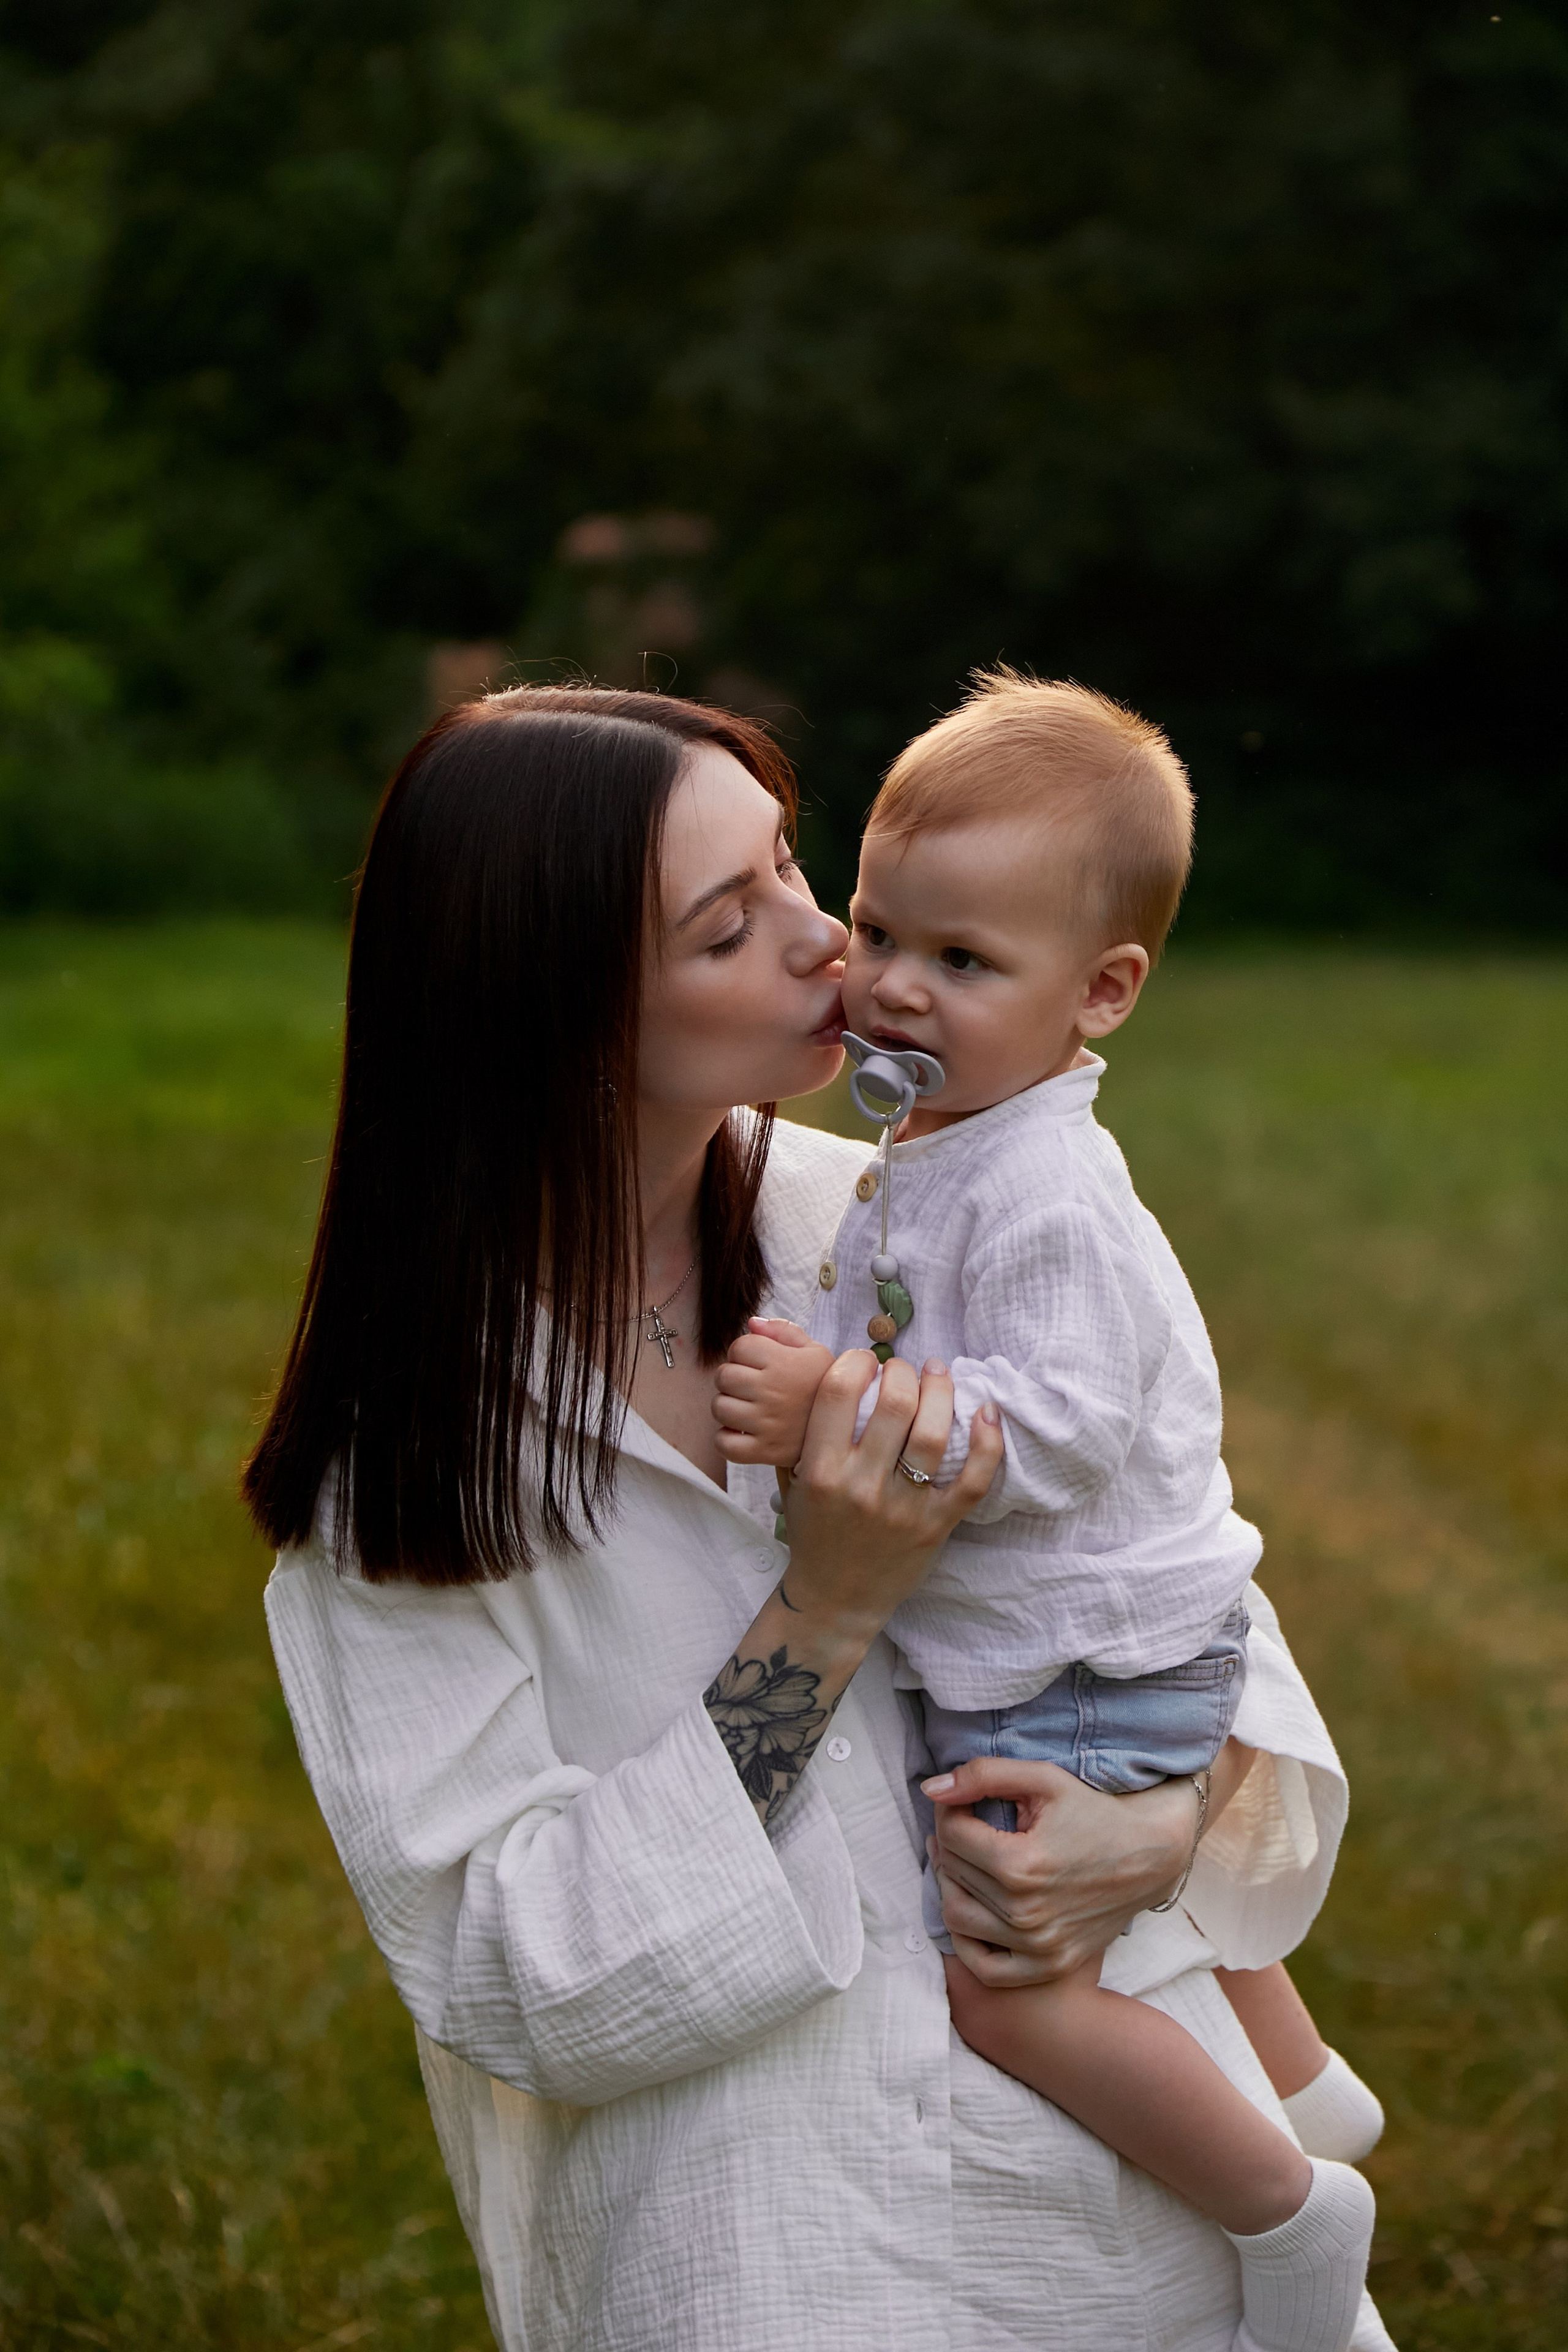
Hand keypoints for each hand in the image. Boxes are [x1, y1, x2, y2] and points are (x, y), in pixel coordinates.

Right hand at [702, 1353, 1002, 1825]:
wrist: (835, 1601)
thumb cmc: (814, 1534)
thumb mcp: (794, 1482)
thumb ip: (806, 1433)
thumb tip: (833, 1376)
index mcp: (821, 1470)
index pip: (837, 1392)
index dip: (855, 1361)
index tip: (864, 1360)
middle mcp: (861, 1486)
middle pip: (894, 1404)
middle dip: (902, 1371)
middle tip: (904, 1369)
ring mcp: (903, 1508)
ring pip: (934, 1435)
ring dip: (941, 1393)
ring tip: (938, 1375)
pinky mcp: (937, 1527)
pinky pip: (973, 1480)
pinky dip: (987, 1443)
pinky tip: (986, 1413)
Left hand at [713, 1317, 834, 1466]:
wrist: (848, 1430)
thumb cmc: (826, 1387)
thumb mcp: (815, 1352)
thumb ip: (784, 1331)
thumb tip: (751, 1323)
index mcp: (784, 1364)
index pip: (739, 1347)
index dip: (745, 1352)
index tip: (758, 1363)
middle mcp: (772, 1392)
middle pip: (724, 1376)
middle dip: (733, 1377)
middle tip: (751, 1386)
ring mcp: (766, 1424)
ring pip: (719, 1407)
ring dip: (728, 1406)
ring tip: (748, 1408)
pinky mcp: (763, 1451)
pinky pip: (724, 1443)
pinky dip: (727, 1438)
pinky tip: (743, 1431)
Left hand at [921, 1758, 1201, 1985]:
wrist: (1150, 1855)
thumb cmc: (1094, 1812)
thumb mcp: (1043, 1779)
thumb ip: (983, 1776)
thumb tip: (931, 1788)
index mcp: (1021, 1865)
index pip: (951, 1836)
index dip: (949, 1811)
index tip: (963, 1803)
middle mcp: (1025, 1913)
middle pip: (952, 1873)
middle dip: (950, 1842)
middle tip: (965, 1826)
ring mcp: (1038, 1946)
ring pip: (957, 1917)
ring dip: (951, 1884)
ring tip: (966, 1862)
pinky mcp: (1049, 1965)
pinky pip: (986, 1967)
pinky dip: (968, 1942)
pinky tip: (972, 1909)